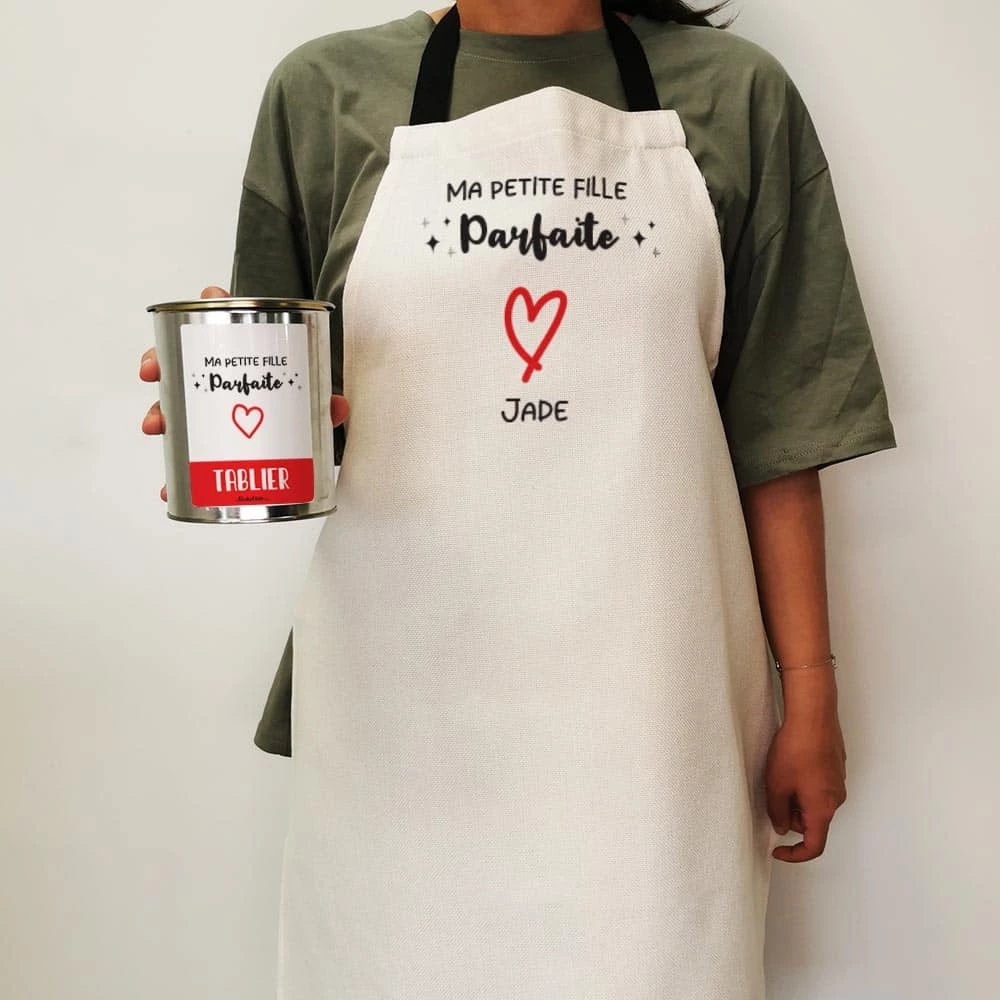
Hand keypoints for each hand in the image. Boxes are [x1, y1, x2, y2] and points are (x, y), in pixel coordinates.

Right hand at [140, 286, 349, 501]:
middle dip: (161, 362)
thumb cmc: (299, 399)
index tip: (204, 303)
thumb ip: (322, 401)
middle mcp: (219, 373)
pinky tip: (170, 489)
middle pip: (181, 358)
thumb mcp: (312, 399)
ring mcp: (209, 404)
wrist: (302, 429)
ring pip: (174, 402)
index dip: (211, 304)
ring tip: (155, 426)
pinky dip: (176, 474)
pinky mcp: (209, 437)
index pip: (223, 316)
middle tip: (154, 372)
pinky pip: (187, 452)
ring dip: (159, 413)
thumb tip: (338, 407)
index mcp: (244, 349)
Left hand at [765, 708, 846, 862]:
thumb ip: (778, 812)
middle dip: (791, 816)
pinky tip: (792, 763)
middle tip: (773, 795)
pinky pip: (819, 786)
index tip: (777, 850)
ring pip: (814, 803)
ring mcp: (838, 782)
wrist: (814, 717)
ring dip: (796, 797)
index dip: (795, 854)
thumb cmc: (795, 750)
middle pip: (812, 822)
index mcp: (823, 809)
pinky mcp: (835, 768)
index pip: (814, 845)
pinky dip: (804, 784)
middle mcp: (836, 799)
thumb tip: (781, 827)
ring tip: (781, 774)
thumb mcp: (777, 786)